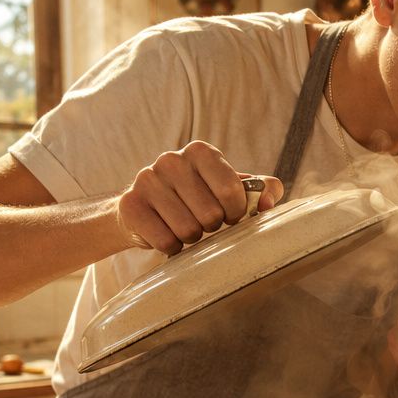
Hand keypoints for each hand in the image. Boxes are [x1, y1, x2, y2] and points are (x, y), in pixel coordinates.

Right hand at [115, 141, 283, 253]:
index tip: (229, 214)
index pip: (231, 191)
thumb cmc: (198, 198)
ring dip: (192, 238)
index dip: (236, 212)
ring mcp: (147, 180)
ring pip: (188, 230)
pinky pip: (166, 241)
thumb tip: (267, 203)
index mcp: (201, 152)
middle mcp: (171, 159)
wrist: (145, 209)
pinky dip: (172, 246)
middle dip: (213, 227)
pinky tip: (167, 233)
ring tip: (185, 226)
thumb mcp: (231, 189)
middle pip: (210, 215)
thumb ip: (260, 190)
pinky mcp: (130, 205)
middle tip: (203, 222)